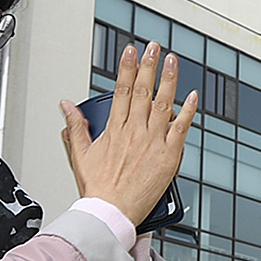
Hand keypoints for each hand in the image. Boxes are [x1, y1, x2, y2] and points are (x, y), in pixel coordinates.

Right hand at [60, 44, 195, 228]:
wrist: (111, 212)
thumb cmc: (99, 189)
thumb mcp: (80, 155)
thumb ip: (74, 127)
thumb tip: (67, 107)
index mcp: (114, 129)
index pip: (121, 90)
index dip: (127, 68)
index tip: (131, 51)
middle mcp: (135, 131)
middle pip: (143, 91)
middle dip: (148, 66)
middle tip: (154, 47)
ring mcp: (153, 142)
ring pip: (163, 103)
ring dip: (168, 80)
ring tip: (172, 60)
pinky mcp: (169, 156)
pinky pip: (181, 129)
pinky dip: (188, 111)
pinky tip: (193, 96)